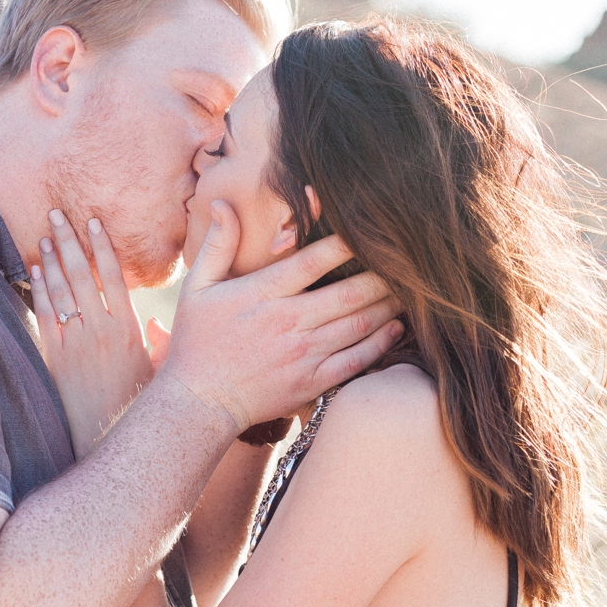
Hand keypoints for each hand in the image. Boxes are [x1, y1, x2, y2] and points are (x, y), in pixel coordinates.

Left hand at [30, 211, 152, 457]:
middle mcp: (100, 330)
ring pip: (60, 292)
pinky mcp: (56, 359)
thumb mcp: (161, 371)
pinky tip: (34, 271)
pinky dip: (39, 291)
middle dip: (68, 241)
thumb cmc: (140, 405)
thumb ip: (161, 342)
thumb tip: (154, 320)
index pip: (112, 276)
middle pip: (80, 275)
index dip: (101, 245)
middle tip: (57, 212)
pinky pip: (45, 317)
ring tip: (44, 234)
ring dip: (51, 260)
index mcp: (129, 328)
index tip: (93, 221)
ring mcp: (75, 343)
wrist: (109, 436)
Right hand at [162, 201, 403, 431]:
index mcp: (263, 294)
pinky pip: (357, 360)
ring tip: (409, 288)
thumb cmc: (197, 341)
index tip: (368, 227)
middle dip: (383, 274)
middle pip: (350, 292)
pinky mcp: (312, 382)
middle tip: (405, 259)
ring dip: (389, 304)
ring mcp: (304, 354)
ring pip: (360, 324)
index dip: (346, 242)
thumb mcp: (197, 287)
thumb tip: (222, 204)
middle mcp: (289, 322)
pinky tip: (395, 327)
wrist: (198, 402)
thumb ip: (217, 245)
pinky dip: (381, 343)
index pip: (314, 260)